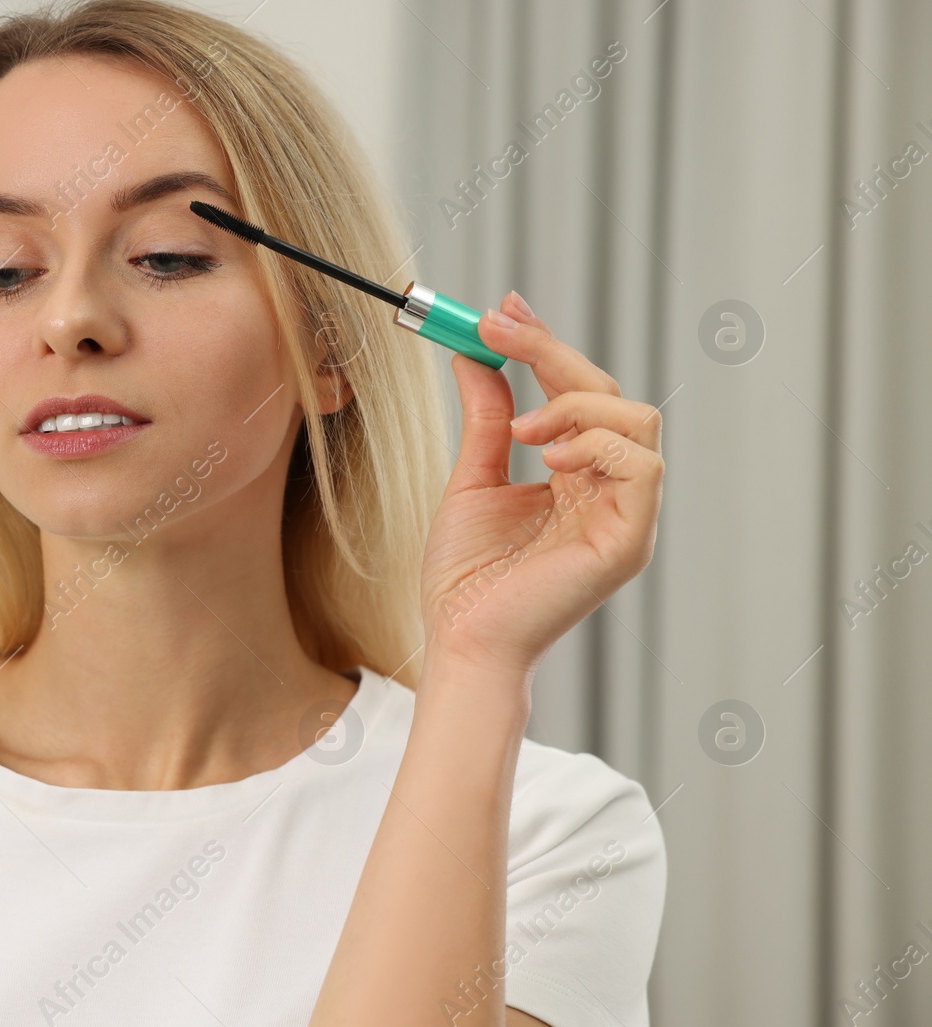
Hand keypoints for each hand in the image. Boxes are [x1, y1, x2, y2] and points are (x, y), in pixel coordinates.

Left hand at [417, 291, 663, 677]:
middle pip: (610, 396)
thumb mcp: (472, 481)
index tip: (502, 310)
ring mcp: (625, 516)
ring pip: (637, 422)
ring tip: (523, 429)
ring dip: (576, 404)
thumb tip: (477, 357)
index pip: (580, 396)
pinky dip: (597, 446)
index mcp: (578, 479)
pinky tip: (549, 459)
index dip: (545, 346)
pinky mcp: (629, 541)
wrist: (460, 641)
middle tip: (497, 328)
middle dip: (553, 352)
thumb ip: (488, 421)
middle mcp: (609, 493)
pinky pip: (641, 467)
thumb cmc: (465, 580)